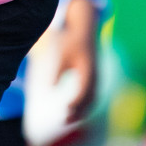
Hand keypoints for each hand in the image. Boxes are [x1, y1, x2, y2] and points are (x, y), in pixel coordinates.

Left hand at [56, 0, 100, 123]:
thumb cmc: (70, 39)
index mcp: (87, 69)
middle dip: (78, 111)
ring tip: (68, 118)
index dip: (74, 104)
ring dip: (82, 109)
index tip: (64, 112)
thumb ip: (56, 71)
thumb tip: (49, 88)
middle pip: (89, 99)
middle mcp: (94, 73)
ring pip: (92, 97)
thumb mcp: (61, 53)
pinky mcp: (94, 72)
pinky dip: (85, 103)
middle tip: (64, 121)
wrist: (84, 25)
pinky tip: (74, 107)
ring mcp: (96, 73)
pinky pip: (92, 92)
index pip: (83, 92)